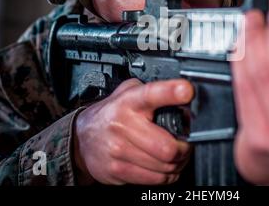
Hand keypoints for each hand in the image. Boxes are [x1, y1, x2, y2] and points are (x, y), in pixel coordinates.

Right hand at [72, 78, 193, 184]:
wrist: (82, 137)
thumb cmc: (112, 113)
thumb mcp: (129, 91)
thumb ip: (154, 89)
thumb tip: (184, 95)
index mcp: (129, 101)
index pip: (151, 94)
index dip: (171, 92)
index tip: (186, 90)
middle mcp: (123, 124)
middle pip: (168, 146)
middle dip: (184, 147)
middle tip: (185, 143)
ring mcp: (118, 150)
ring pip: (165, 166)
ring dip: (177, 163)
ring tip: (175, 155)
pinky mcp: (117, 170)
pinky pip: (155, 179)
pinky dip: (166, 175)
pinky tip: (164, 166)